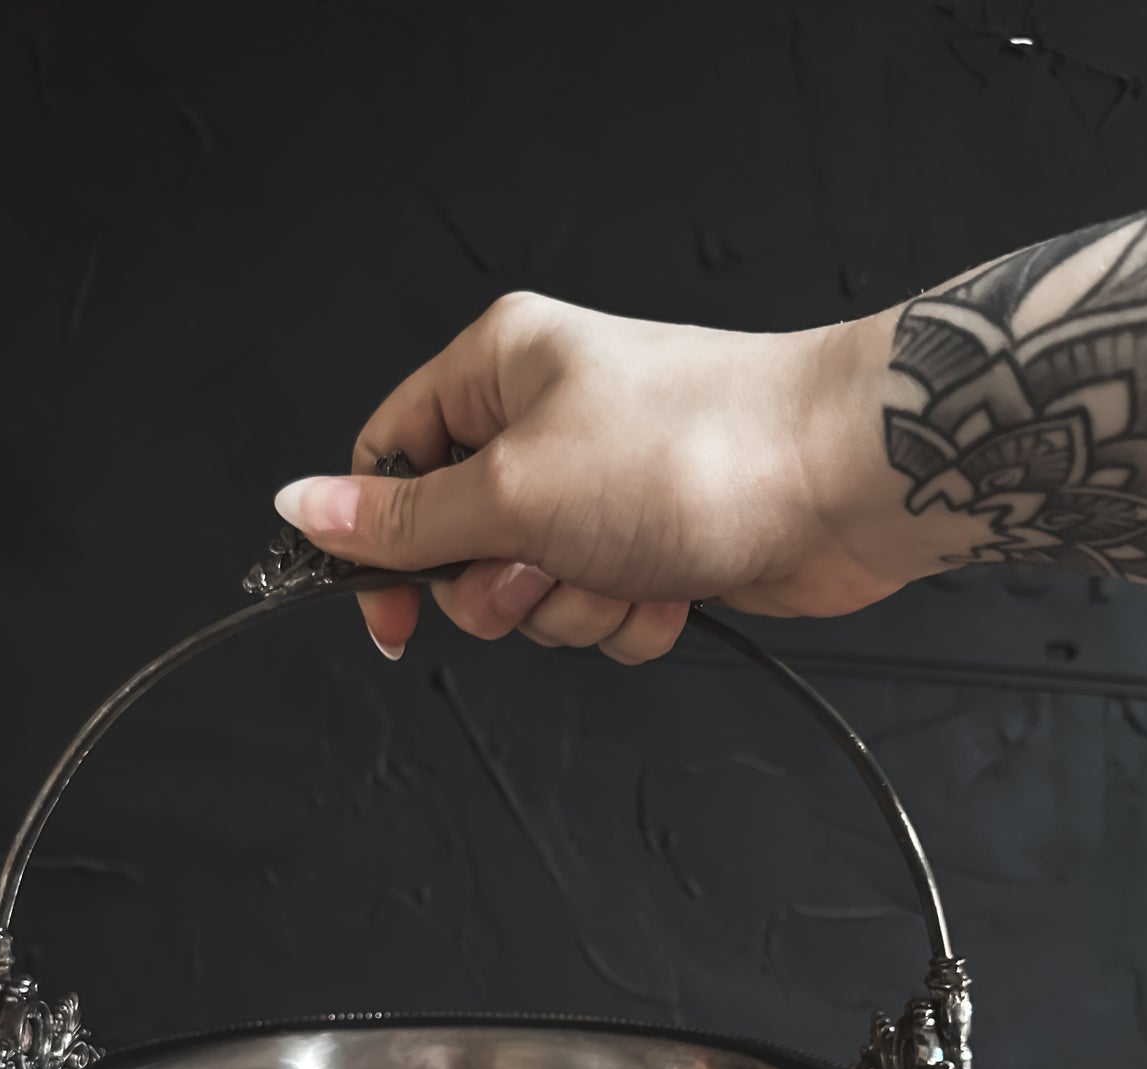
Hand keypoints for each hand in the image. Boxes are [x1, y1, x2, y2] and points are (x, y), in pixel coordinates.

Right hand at [272, 292, 935, 664]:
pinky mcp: (656, 543)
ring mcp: (605, 489)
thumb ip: (406, 520)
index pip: (390, 460)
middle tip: (545, 566)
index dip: (379, 544)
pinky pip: (602, 611)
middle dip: (502, 585)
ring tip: (627, 568)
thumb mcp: (514, 491)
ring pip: (535, 592)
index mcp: (497, 373)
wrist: (842, 481)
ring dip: (574, 606)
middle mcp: (546, 426)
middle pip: (461, 544)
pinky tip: (673, 588)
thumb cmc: (693, 451)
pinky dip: (631, 617)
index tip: (388, 614)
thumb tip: (304, 509)